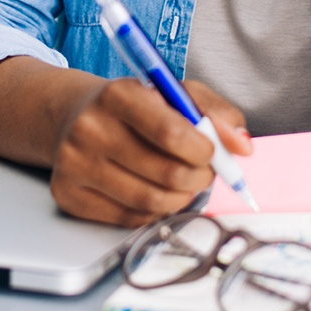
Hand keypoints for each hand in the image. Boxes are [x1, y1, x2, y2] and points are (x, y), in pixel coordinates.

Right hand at [50, 79, 252, 226]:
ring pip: (151, 202)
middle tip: (203, 172)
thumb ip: (214, 112)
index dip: (205, 151)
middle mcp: (90, 128)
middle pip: (167, 174)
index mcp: (117, 94)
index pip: (173, 134)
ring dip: (181, 198)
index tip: (211, 152)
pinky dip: (153, 211)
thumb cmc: (132, 107)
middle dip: (200, 178)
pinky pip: (129, 219)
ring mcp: (74, 164)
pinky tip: (153, 191)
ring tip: (182, 183)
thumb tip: (241, 146)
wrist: (73, 117)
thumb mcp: (173, 92)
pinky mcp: (68, 194)